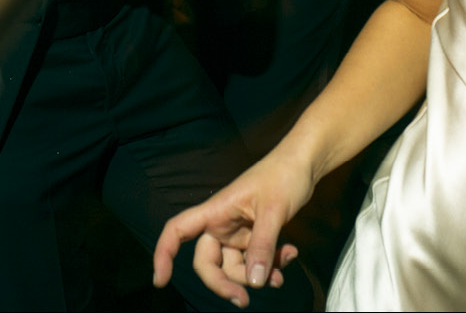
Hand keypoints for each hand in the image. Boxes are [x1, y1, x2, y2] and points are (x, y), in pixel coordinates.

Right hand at [153, 150, 313, 306]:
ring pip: (235, 267)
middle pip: (208, 262)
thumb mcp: (274, 211)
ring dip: (257, 274)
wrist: (304, 165)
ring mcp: (238, 232)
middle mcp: (222, 224)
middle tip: (244, 301)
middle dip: (224, 283)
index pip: (178, 230)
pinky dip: (270, 265)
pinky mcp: (255, 237)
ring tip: (283, 267)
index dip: (164, 253)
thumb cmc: (284, 176)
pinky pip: (254, 261)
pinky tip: (289, 254)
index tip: (161, 281)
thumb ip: (262, 246)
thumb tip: (253, 282)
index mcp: (216, 211)